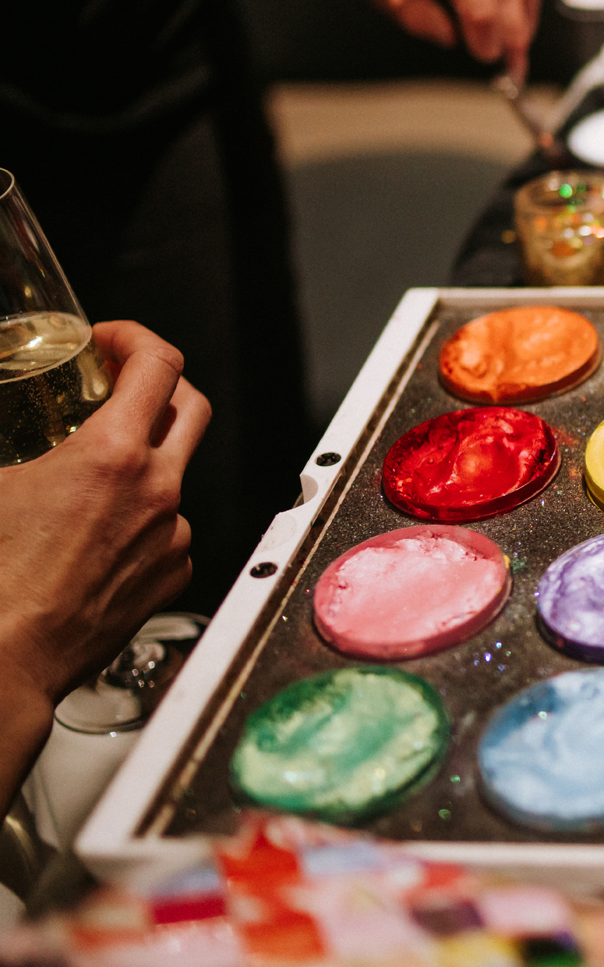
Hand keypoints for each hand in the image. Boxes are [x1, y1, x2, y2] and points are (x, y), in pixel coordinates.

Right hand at [0, 320, 205, 706]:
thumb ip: (3, 436)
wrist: (4, 659)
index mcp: (111, 455)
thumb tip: (8, 421)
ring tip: (84, 485)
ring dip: (139, 466)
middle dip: (159, 386)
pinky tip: (93, 536)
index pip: (158, 363)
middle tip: (121, 388)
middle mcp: (156, 489)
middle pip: (191, 406)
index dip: (135, 338)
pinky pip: (168, 529)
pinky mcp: (173, 573)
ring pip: (172, 475)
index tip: (110, 343)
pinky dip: (139, 520)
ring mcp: (172, 533)